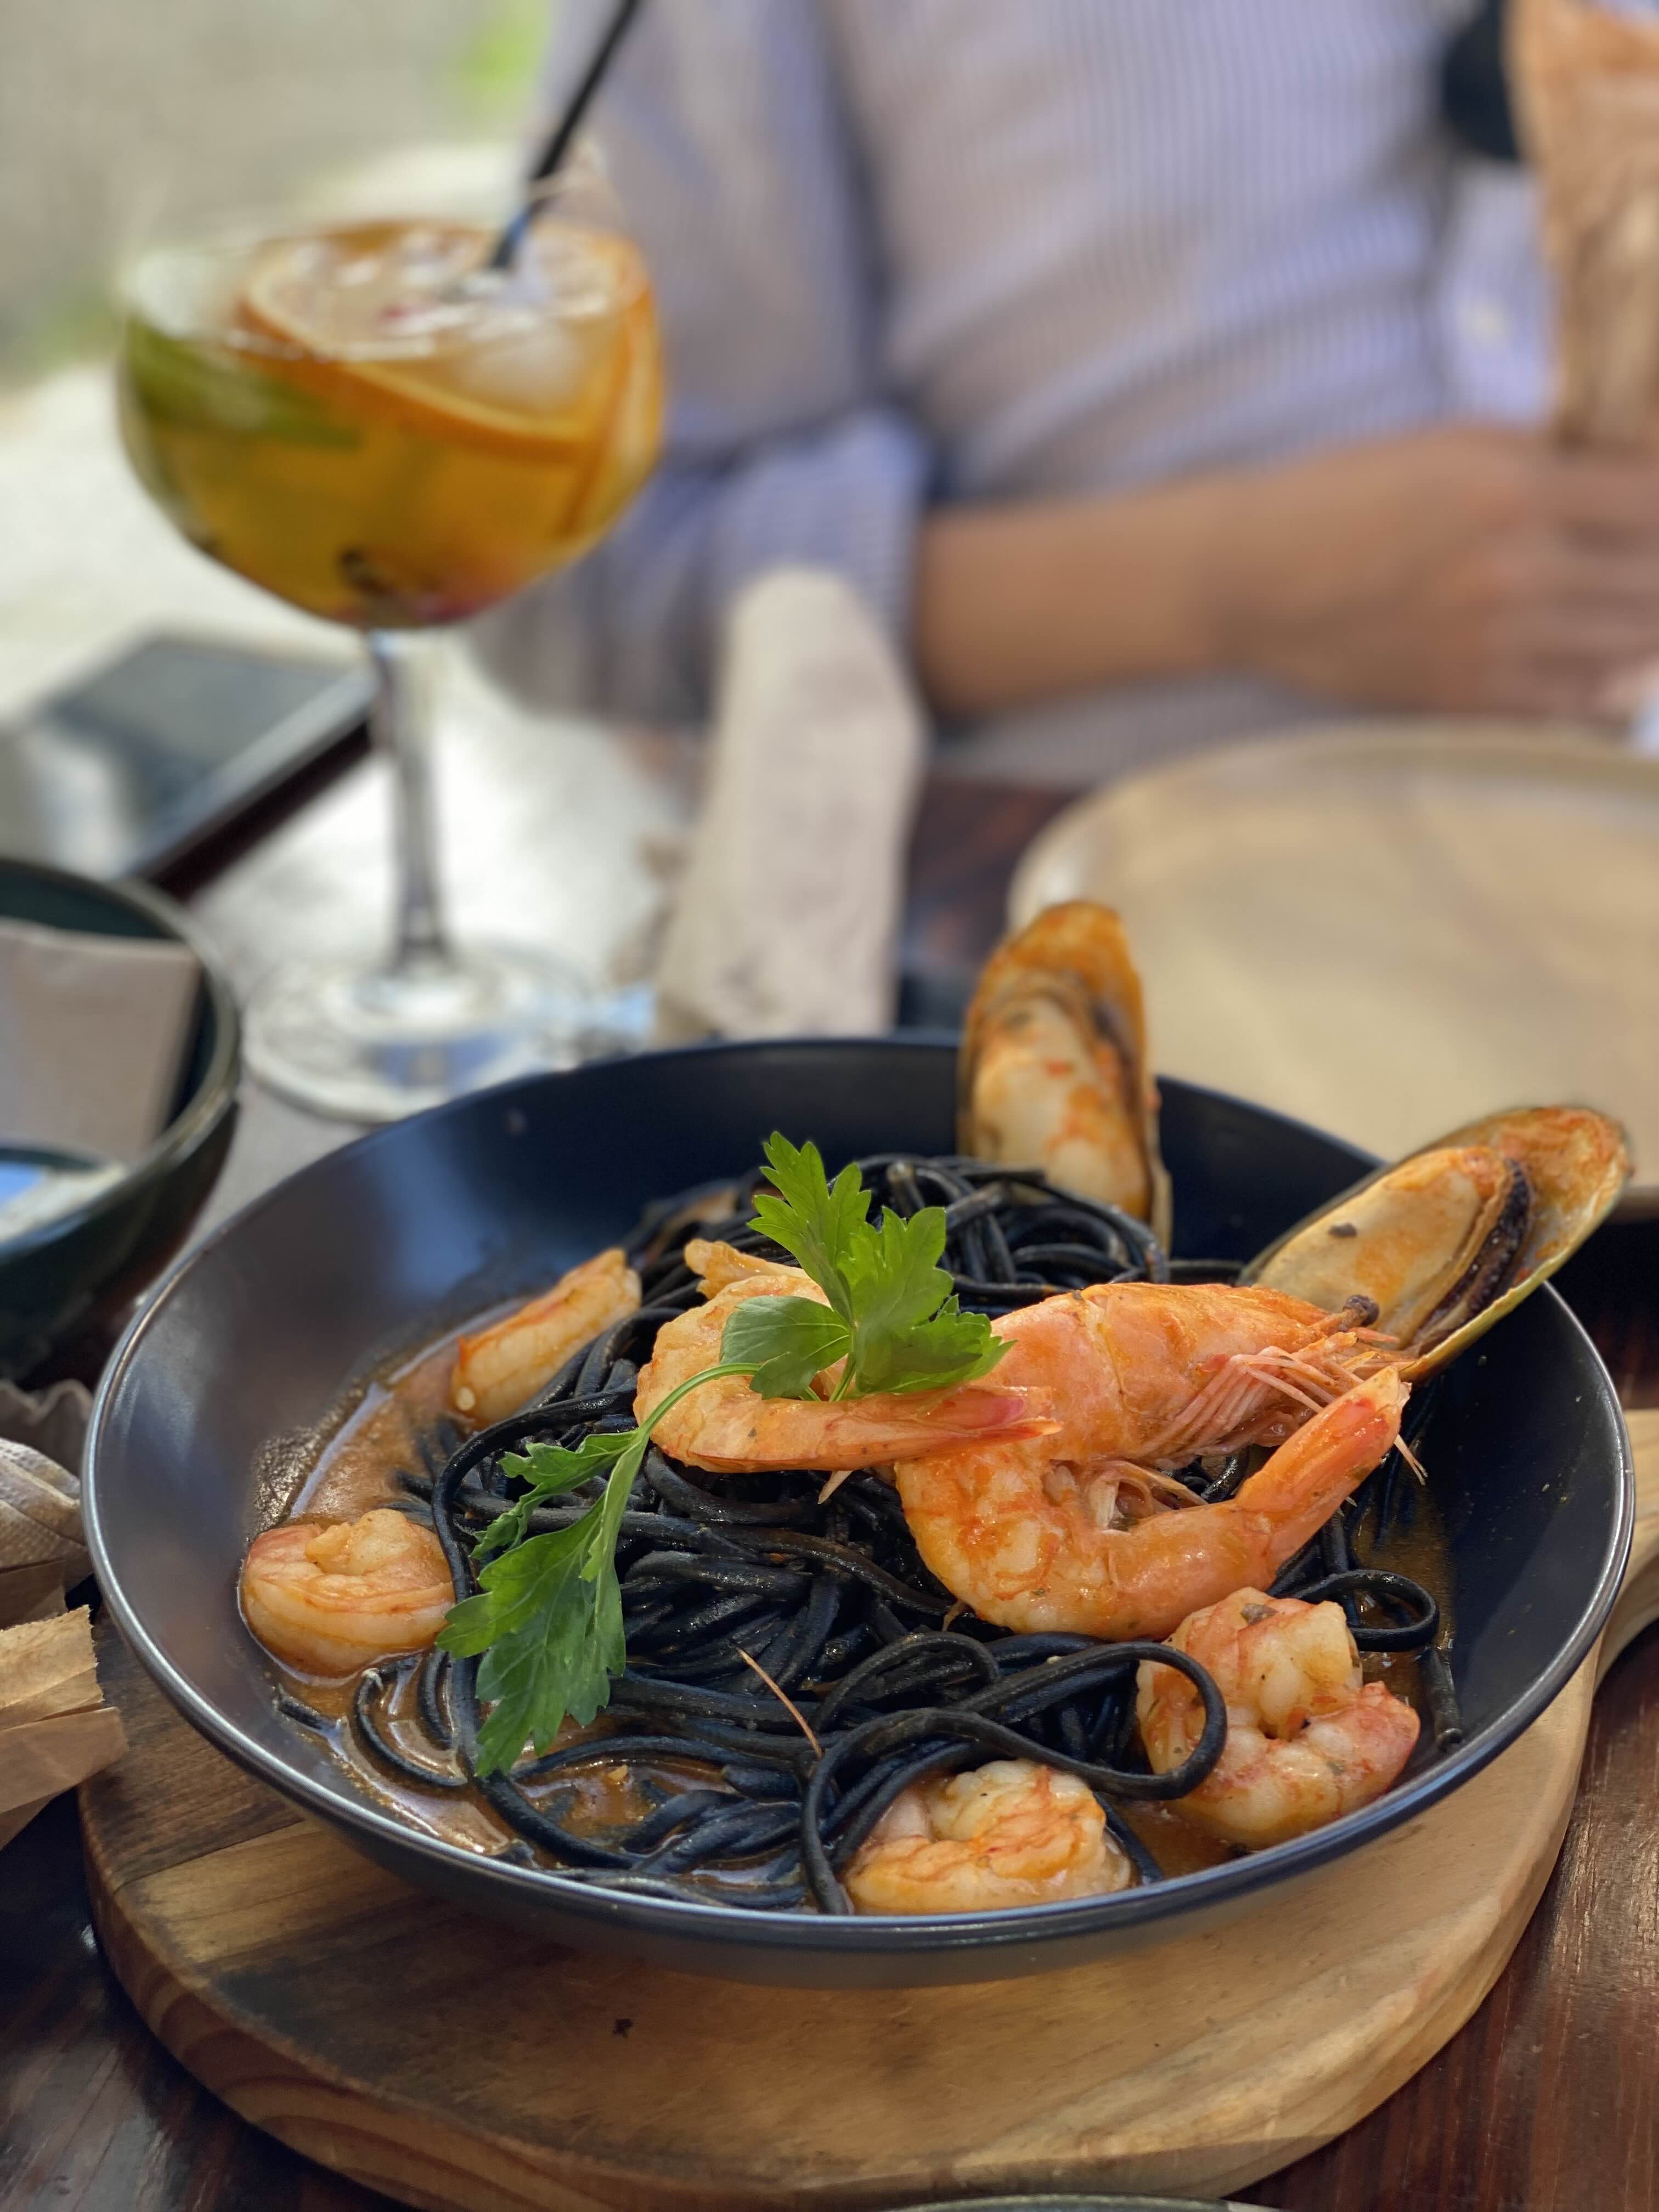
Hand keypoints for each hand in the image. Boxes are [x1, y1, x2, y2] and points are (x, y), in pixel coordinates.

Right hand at [1214, 425, 1658, 720]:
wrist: (1249, 580)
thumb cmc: (1343, 495)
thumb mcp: (1449, 443)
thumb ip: (1549, 451)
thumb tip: (1640, 463)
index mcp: (1514, 490)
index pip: (1657, 498)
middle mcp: (1516, 571)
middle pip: (1658, 577)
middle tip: (1650, 558)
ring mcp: (1494, 645)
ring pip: (1633, 643)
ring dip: (1652, 623)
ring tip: (1645, 608)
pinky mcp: (1467, 697)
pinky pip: (1576, 700)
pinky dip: (1612, 681)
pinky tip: (1617, 662)